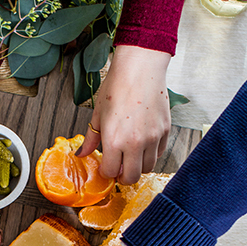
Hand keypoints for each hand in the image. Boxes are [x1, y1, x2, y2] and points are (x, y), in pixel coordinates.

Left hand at [76, 46, 170, 183]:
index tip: (106, 167)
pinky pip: (159, 153)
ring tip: (131, 156)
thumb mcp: (98, 113)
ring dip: (138, 166)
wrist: (140, 68)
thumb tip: (81, 153)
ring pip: (148, 168)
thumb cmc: (118, 86)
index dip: (106, 172)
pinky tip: (143, 144)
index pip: (110, 172)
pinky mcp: (165, 131)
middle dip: (123, 177)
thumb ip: (91, 138)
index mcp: (114, 139)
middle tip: (119, 169)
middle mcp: (134, 143)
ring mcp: (152, 138)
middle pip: (131, 177)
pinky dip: (151, 154)